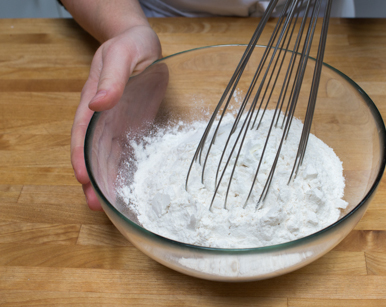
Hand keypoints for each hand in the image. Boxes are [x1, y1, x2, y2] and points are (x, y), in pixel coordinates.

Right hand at [71, 25, 161, 209]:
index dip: (80, 156)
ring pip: (109, 157)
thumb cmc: (129, 46)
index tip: (82, 177)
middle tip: (96, 204)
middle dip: (92, 178)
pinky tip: (128, 188)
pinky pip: (129, 152)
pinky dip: (126, 170)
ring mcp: (118, 124)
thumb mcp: (120, 56)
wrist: (143, 45)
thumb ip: (111, 79)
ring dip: (107, 180)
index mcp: (92, 102)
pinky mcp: (134, 127)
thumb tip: (97, 103)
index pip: (81, 133)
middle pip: (92, 152)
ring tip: (108, 205)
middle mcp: (102, 119)